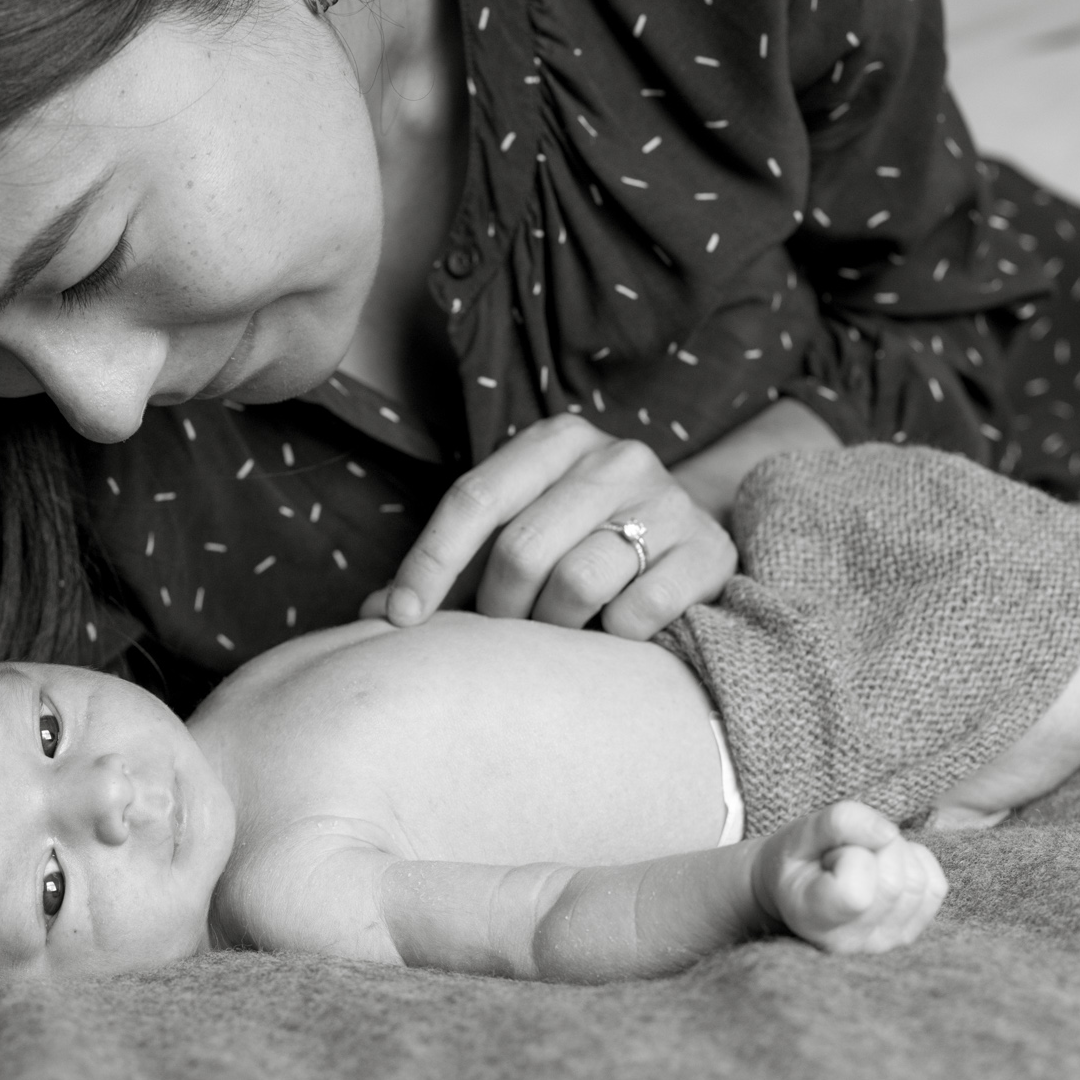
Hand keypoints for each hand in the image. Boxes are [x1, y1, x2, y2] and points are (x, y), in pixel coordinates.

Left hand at [361, 414, 736, 638]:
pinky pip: (638, 612)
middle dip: (498, 608)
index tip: (400, 619)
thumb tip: (371, 616)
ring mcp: (668, 499)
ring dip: (553, 629)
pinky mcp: (707, 549)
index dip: (430, 563)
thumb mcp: (521, 528)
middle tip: (503, 632)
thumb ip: (452, 566)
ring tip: (558, 634)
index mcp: (556, 441)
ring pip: (576, 583)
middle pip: (521, 550)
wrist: (697, 531)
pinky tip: (615, 633)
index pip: (474, 499)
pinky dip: (614, 637)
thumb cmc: (583, 537)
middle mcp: (615, 456)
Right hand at [756, 802, 946, 953]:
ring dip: (895, 853)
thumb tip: (889, 833)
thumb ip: (838, 823)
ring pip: (917, 882)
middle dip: (874, 847)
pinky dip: (915, 862)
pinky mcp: (909, 934)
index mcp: (812, 919)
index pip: (856, 893)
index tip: (827, 856)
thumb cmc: (795, 861)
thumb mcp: (799, 832)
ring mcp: (883, 943)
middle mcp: (850, 942)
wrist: (797, 890)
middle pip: (894, 882)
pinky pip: (935, 888)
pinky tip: (884, 866)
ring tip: (862, 861)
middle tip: (844, 854)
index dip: (850, 854)